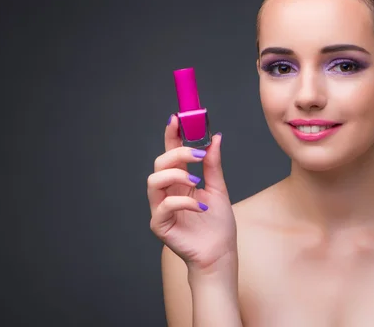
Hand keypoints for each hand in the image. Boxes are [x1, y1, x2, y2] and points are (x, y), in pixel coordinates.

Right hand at [147, 114, 236, 273]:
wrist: (220, 253)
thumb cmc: (218, 225)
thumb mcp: (218, 189)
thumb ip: (213, 165)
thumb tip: (215, 138)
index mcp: (180, 181)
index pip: (171, 154)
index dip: (171, 135)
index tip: (177, 118)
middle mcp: (168, 192)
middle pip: (159, 164)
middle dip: (177, 153)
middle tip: (198, 154)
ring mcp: (161, 208)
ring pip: (154, 181)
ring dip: (176, 175)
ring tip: (197, 181)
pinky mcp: (160, 225)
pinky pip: (164, 206)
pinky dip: (184, 202)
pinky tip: (201, 206)